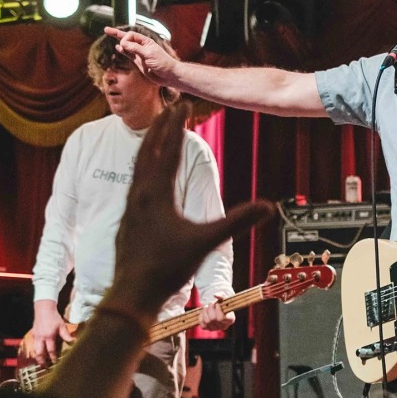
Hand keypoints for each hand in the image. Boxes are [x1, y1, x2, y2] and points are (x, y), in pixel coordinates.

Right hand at [33, 299, 73, 365]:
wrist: (44, 309)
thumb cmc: (54, 317)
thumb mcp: (62, 326)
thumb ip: (66, 335)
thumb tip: (74, 342)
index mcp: (49, 336)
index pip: (50, 350)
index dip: (53, 358)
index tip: (55, 363)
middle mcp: (41, 338)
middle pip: (39, 353)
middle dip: (42, 361)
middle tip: (45, 367)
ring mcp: (36, 336)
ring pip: (34, 350)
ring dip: (37, 357)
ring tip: (41, 363)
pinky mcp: (33, 334)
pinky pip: (33, 345)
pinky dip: (36, 351)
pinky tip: (39, 354)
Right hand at [103, 27, 179, 84]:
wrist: (169, 75)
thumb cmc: (162, 63)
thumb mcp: (149, 54)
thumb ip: (136, 49)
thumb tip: (123, 44)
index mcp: (146, 42)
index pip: (131, 35)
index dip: (125, 38)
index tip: (124, 46)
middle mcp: (142, 46)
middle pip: (127, 38)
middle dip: (117, 34)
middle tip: (106, 29)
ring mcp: (140, 54)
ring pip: (127, 46)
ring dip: (119, 41)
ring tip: (110, 34)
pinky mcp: (139, 62)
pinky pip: (129, 55)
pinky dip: (123, 51)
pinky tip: (118, 48)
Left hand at [105, 105, 272, 319]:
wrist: (132, 294)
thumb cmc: (166, 268)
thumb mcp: (206, 243)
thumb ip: (237, 222)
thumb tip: (268, 207)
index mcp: (156, 193)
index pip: (167, 150)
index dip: (176, 125)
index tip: (182, 103)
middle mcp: (139, 195)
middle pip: (147, 151)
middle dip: (159, 127)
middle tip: (168, 107)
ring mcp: (130, 207)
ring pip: (137, 167)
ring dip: (148, 146)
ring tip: (156, 133)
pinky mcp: (128, 220)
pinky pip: (134, 183)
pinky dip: (143, 168)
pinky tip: (147, 176)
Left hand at [199, 298, 235, 332]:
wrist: (220, 308)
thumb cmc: (224, 302)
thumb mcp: (225, 297)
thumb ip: (222, 295)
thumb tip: (215, 295)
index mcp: (230, 319)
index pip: (221, 318)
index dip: (217, 310)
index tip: (217, 303)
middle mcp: (223, 326)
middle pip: (213, 319)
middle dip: (210, 308)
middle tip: (211, 302)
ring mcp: (216, 329)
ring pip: (207, 321)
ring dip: (205, 311)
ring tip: (207, 306)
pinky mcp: (208, 329)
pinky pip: (202, 324)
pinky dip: (202, 317)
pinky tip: (204, 312)